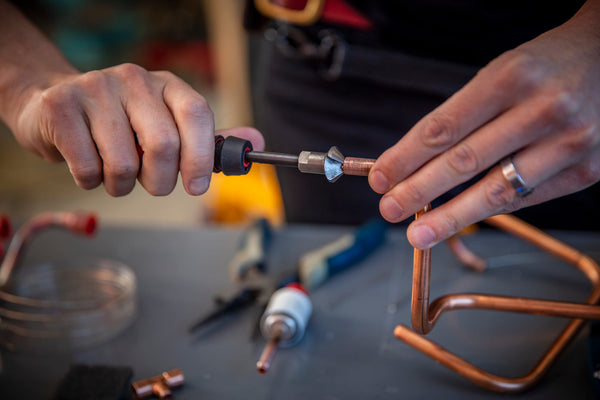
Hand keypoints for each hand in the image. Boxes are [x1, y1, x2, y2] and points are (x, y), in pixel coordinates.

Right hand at [13, 63, 263, 195]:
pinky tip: (89, 165)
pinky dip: (92, 182)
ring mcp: (96, 89)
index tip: (197, 186)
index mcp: (167, 85)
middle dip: (160, 181)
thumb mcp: (168, 125)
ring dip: (122, 185)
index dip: (201, 156)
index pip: (197, 114)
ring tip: (115, 173)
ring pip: (123, 163)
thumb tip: (257, 142)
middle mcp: (134, 81)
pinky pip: (88, 168)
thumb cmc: (121, 123)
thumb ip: (210, 139)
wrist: (54, 105)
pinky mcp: (61, 107)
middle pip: (163, 144)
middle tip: (152, 184)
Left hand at [368, 1, 599, 248]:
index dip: (405, 158)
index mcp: (510, 77)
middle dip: (418, 191)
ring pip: (496, 191)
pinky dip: (491, 211)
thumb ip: (463, 115)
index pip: (443, 128)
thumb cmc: (547, 66)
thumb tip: (415, 161)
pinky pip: (527, 199)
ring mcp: (569, 142)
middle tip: (389, 209)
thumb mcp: (501, 72)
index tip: (380, 178)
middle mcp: (542, 110)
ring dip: (450, 217)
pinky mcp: (589, 169)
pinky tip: (464, 218)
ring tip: (418, 233)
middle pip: (463, 162)